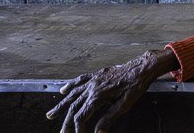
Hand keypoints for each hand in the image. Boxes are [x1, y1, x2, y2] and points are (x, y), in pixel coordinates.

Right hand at [45, 48, 178, 132]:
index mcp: (98, 96)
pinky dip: (70, 85)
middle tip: (62, 132)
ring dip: (61, 105)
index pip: (82, 116)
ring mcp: (93, 80)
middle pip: (74, 107)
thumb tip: (98, 132)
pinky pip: (80, 80)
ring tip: (51, 114)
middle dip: (67, 121)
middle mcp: (92, 87)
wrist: (142, 67)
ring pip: (72, 94)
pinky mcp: (97, 75)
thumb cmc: (136, 85)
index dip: (78, 128)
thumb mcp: (125, 105)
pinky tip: (63, 90)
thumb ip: (109, 118)